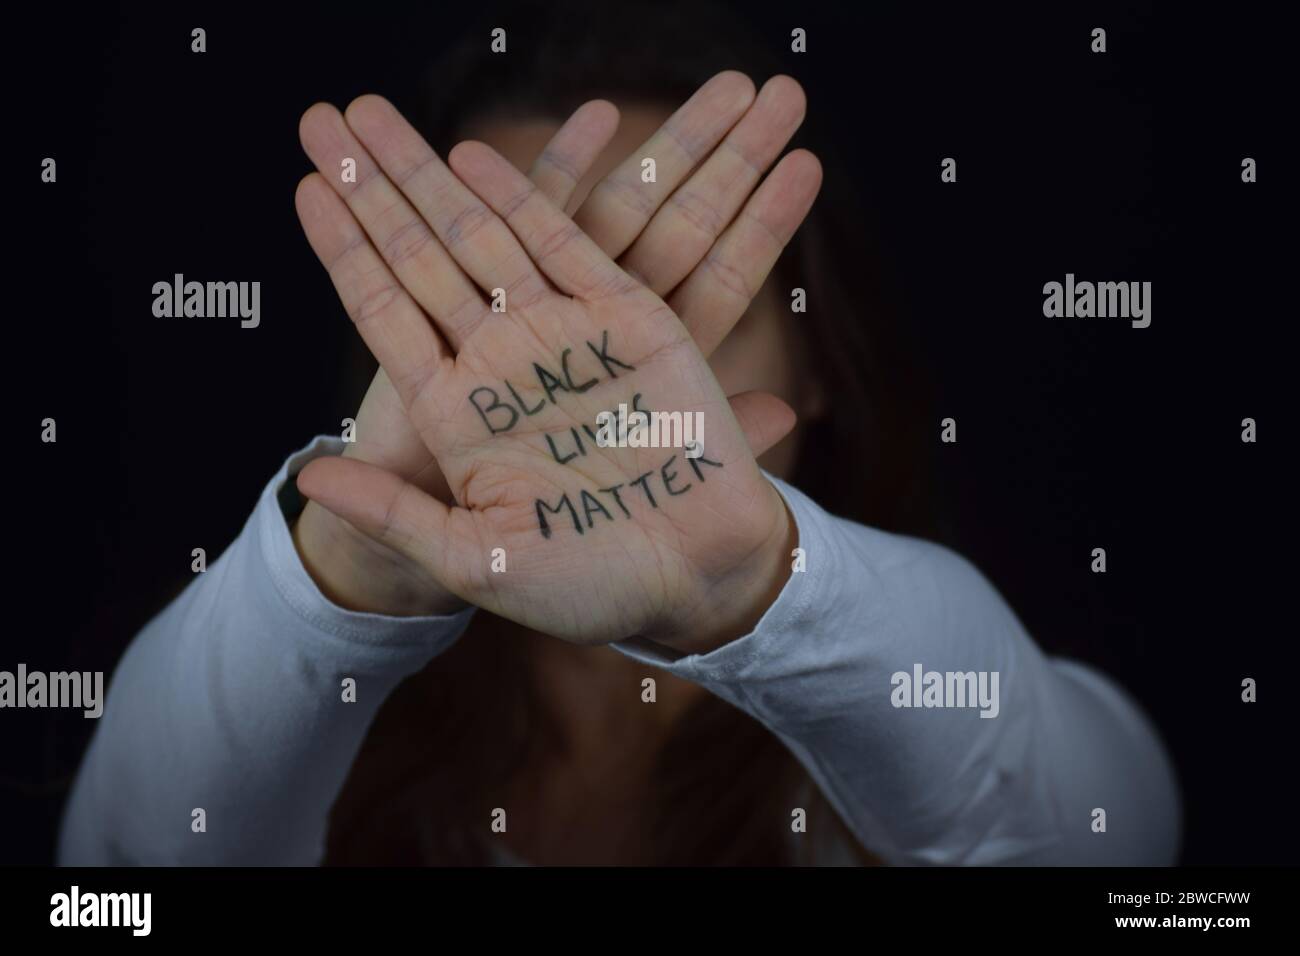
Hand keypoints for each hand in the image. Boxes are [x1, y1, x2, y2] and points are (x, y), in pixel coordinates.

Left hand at [295, 76, 820, 648]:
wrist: (700, 576)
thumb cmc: (588, 584)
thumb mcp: (477, 560)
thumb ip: (395, 513)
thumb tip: (308, 475)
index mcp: (457, 416)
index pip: (384, 311)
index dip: (343, 249)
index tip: (303, 188)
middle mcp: (501, 363)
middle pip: (421, 254)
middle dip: (371, 186)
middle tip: (322, 117)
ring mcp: (562, 336)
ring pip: (483, 235)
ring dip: (431, 173)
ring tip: (374, 115)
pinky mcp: (629, 320)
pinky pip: (567, 246)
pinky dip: (525, 200)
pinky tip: (474, 156)